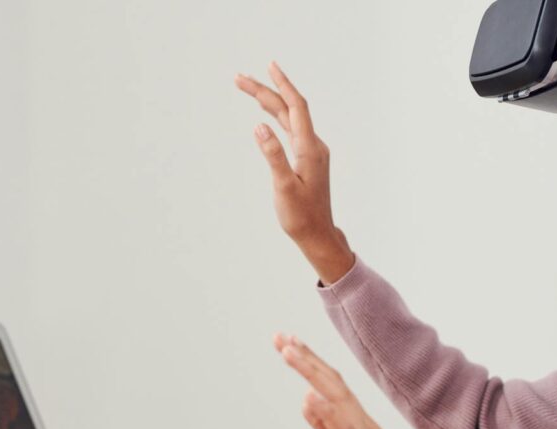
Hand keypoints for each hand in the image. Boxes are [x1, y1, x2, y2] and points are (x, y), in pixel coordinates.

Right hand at [235, 62, 354, 284]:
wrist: (317, 234)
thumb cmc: (301, 216)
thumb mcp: (284, 187)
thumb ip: (273, 155)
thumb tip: (259, 126)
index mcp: (309, 148)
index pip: (295, 107)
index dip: (282, 84)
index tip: (269, 66)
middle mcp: (313, 145)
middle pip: (288, 109)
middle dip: (265, 90)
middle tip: (239, 78)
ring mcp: (311, 151)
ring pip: (288, 118)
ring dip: (268, 102)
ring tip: (247, 88)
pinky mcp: (307, 158)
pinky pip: (290, 128)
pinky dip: (276, 116)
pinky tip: (266, 113)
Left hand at [273, 332, 448, 428]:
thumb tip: (310, 403)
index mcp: (357, 423)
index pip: (331, 385)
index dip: (310, 362)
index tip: (288, 343)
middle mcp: (363, 424)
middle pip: (332, 382)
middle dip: (305, 358)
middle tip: (280, 337)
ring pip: (336, 397)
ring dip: (311, 372)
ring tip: (288, 352)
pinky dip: (326, 413)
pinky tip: (309, 397)